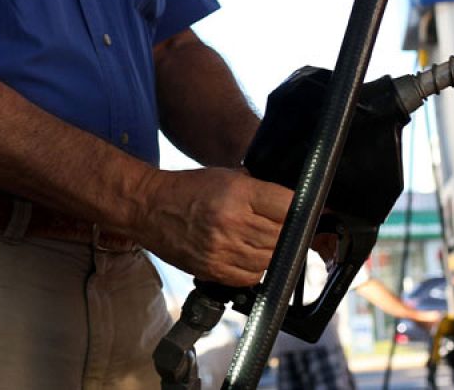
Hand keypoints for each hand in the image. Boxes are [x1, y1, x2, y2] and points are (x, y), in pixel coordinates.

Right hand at [130, 167, 293, 285]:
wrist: (149, 207)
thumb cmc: (188, 189)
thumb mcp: (227, 176)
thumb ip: (260, 191)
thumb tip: (293, 204)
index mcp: (237, 194)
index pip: (288, 206)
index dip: (301, 208)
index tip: (305, 210)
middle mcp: (231, 223)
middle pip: (283, 236)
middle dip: (289, 231)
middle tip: (285, 227)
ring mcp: (221, 250)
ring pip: (270, 259)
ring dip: (274, 252)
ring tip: (265, 240)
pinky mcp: (213, 270)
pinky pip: (251, 277)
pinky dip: (257, 269)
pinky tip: (250, 255)